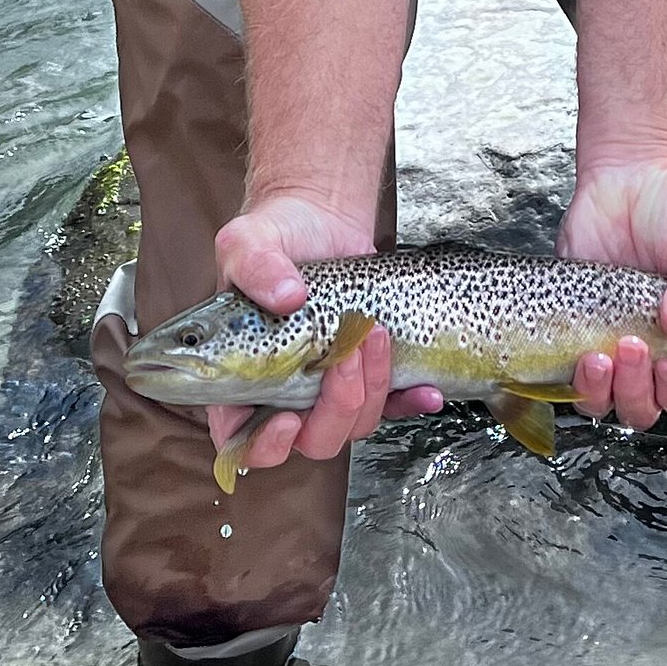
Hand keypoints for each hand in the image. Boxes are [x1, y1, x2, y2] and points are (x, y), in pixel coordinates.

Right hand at [207, 192, 442, 468]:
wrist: (323, 219)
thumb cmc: (275, 236)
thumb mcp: (247, 241)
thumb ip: (254, 266)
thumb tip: (287, 297)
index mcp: (240, 377)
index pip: (240, 439)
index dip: (264, 446)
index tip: (287, 417)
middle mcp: (285, 392)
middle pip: (311, 440)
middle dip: (335, 408)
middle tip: (344, 356)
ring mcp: (328, 387)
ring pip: (355, 424)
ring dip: (371, 388)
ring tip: (373, 334)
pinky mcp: (367, 374)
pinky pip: (393, 407)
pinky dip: (410, 402)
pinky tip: (426, 390)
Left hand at [556, 152, 666, 429]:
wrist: (633, 170)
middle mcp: (653, 353)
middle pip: (646, 408)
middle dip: (637, 391)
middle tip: (630, 347)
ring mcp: (610, 344)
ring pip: (605, 402)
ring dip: (602, 392)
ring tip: (598, 356)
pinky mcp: (572, 331)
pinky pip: (567, 377)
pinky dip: (571, 378)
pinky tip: (578, 352)